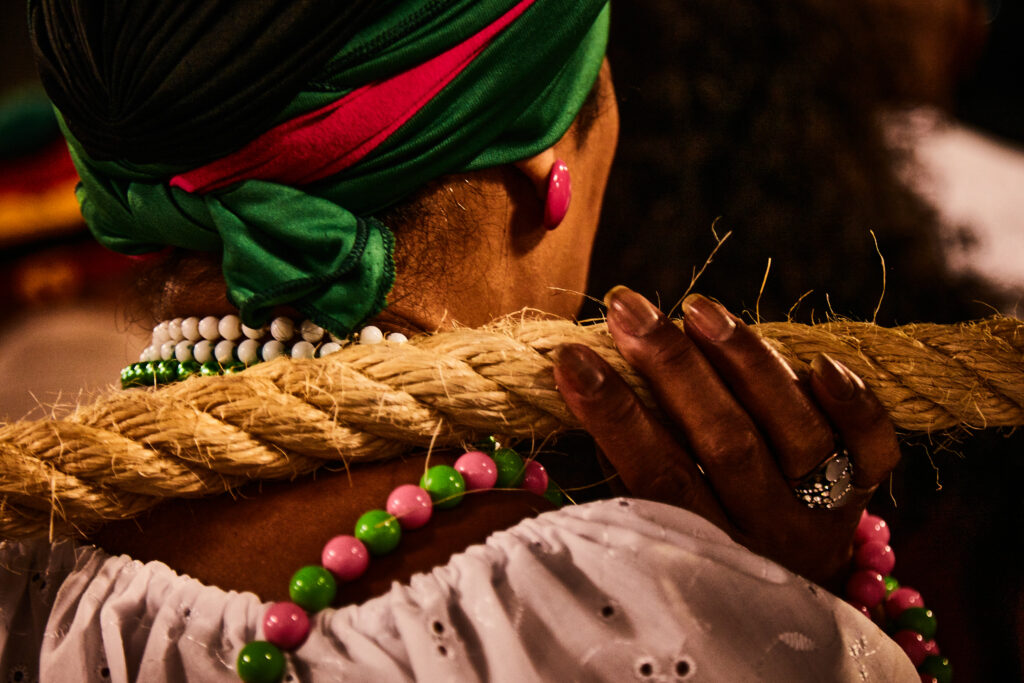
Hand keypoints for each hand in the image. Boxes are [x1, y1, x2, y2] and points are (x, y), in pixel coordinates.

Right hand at [553, 287, 900, 586]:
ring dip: (745, 364)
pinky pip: (872, 450)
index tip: (572, 358)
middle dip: (673, 369)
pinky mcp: (864, 494)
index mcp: (703, 550)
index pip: (655, 475)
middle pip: (725, 445)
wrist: (790, 609)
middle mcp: (765, 536)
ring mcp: (822, 515)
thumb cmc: (699, 547)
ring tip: (697, 309)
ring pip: (793, 433)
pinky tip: (820, 362)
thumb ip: (630, 465)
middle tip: (630, 310)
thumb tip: (579, 381)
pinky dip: (852, 406)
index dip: (612, 414)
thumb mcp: (658, 531)